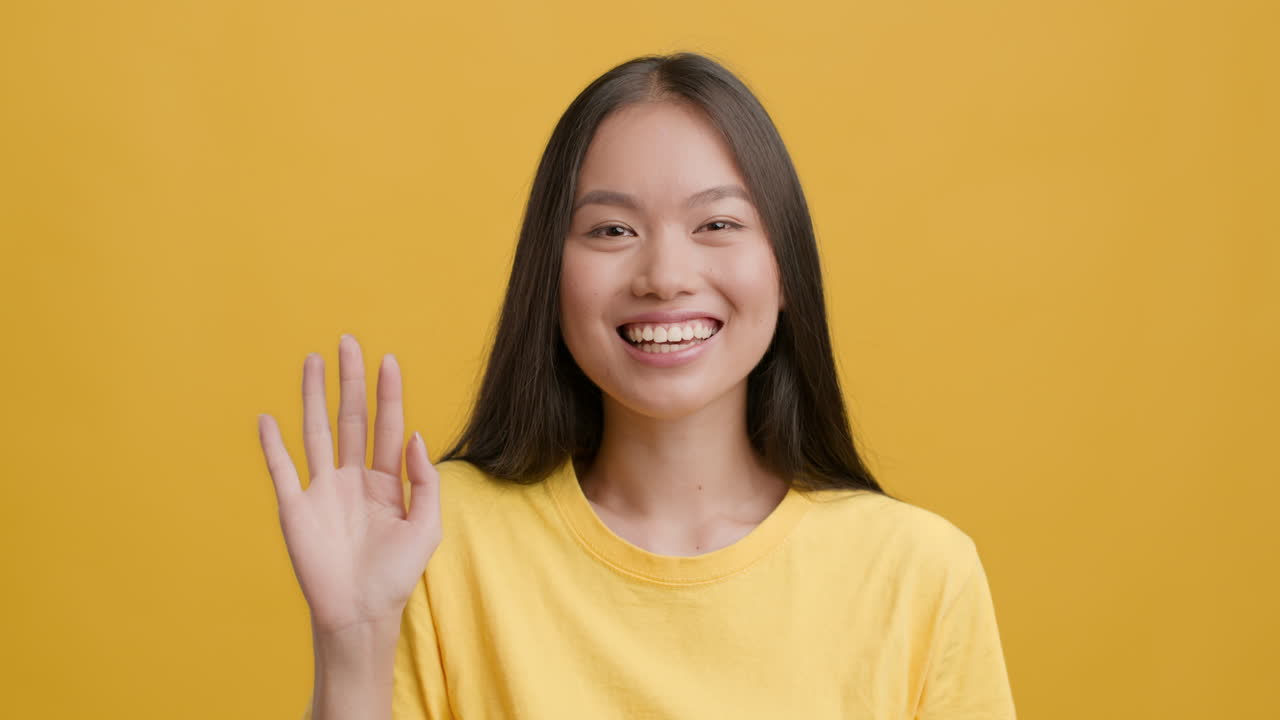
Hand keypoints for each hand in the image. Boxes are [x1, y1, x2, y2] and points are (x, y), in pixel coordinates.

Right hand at [257, 334, 441, 634]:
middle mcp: (353, 479)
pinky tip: (267, 419)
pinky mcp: (295, 509)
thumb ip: (425, 481)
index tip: (388, 360)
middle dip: (351, 381)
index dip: (389, 394)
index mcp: (387, 483)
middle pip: (352, 418)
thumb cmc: (396, 576)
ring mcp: (323, 491)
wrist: (360, 614)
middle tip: (349, 342)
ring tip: (313, 360)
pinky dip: (272, 444)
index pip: (389, 426)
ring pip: (317, 432)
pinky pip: (281, 469)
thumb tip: (413, 435)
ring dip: (313, 396)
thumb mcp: (427, 527)